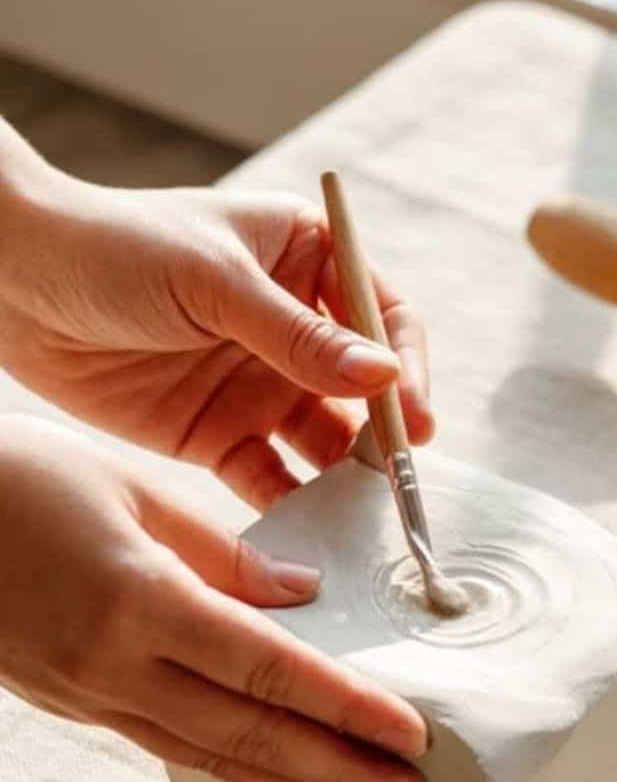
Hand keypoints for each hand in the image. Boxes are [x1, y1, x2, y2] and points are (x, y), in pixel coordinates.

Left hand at [0, 127, 433, 508]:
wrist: (14, 285)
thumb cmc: (113, 248)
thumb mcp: (213, 281)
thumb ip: (297, 336)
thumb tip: (383, 378)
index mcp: (304, 261)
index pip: (384, 317)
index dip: (406, 367)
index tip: (413, 417)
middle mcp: (292, 327)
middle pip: (364, 390)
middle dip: (386, 435)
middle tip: (399, 480)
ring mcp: (258, 385)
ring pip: (325, 442)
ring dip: (347, 477)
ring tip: (362, 515)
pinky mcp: (218, 436)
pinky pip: (270, 478)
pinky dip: (292, 506)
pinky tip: (306, 534)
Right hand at [0, 417, 428, 781]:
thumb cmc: (13, 477)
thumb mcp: (126, 487)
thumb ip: (221, 550)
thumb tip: (304, 598)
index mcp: (138, 603)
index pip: (269, 669)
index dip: (346, 708)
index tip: (412, 734)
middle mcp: (115, 667)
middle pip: (251, 734)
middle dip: (339, 772)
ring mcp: (88, 696)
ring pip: (211, 757)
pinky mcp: (73, 703)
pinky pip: (169, 746)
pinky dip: (232, 768)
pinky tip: (275, 780)